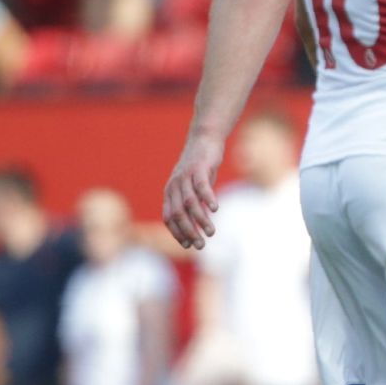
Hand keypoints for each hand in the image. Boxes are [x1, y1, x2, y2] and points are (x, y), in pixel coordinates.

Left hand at [163, 132, 224, 248]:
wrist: (204, 138)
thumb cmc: (200, 166)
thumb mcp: (194, 187)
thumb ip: (195, 203)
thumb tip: (200, 223)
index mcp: (170, 192)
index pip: (169, 218)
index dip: (177, 232)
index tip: (188, 245)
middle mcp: (174, 186)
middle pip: (178, 214)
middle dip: (189, 232)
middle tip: (200, 245)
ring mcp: (185, 177)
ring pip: (190, 203)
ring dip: (200, 220)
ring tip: (211, 233)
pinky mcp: (198, 168)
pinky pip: (201, 186)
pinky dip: (208, 199)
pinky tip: (216, 210)